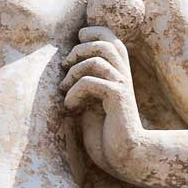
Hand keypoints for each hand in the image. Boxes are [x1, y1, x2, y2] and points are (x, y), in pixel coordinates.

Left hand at [61, 20, 145, 173]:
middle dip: (78, 50)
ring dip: (72, 73)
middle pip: (104, 41)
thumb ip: (85, 80)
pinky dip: (73, 93)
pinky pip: (89, 83)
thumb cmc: (104, 130)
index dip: (90, 32)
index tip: (73, 48)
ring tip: (63, 89)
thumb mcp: (90, 101)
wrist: (123, 155)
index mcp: (117, 70)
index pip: (109, 35)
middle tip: (65, 67)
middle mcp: (123, 73)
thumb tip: (65, 61)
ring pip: (96, 59)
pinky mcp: (118, 98)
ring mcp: (122, 84)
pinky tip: (70, 108)